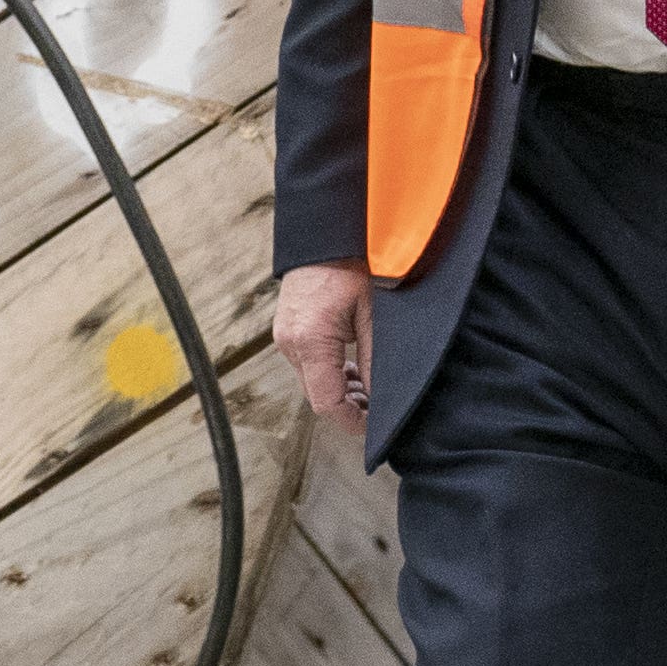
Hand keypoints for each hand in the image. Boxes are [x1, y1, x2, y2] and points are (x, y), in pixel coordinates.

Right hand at [273, 262, 373, 418]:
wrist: (322, 239)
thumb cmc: (349, 269)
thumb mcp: (372, 316)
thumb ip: (374, 360)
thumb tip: (381, 396)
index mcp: (312, 341)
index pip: (327, 402)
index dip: (350, 420)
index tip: (371, 425)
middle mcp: (292, 344)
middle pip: (317, 395)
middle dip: (347, 406)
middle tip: (375, 405)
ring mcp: (285, 339)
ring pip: (312, 382)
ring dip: (338, 389)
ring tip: (366, 385)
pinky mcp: (286, 333)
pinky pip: (306, 365)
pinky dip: (328, 372)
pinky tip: (349, 367)